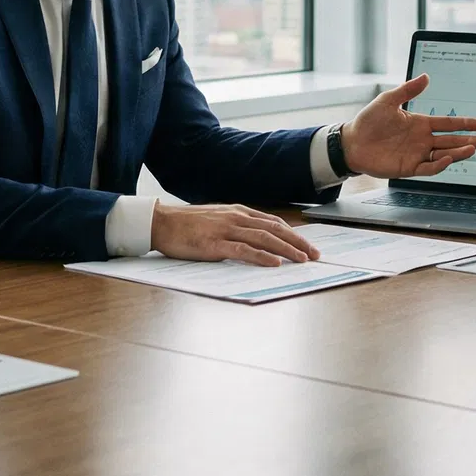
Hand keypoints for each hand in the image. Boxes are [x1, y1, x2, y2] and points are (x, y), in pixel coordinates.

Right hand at [151, 203, 318, 266]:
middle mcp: (236, 218)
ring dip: (286, 249)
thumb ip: (236, 226)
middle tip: (315, 255)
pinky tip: (274, 263)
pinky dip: (261, 256)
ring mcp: (226, 230)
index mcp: (238, 212)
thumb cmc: (187, 224)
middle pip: (275, 229)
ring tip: (302, 259)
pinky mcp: (214, 244)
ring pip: (264, 238)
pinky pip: (243, 250)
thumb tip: (256, 238)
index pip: (273, 222)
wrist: (161, 223)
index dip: (293, 234)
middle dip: (298, 242)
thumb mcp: (216, 219)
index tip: (308, 245)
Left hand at [341, 74, 475, 177]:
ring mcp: (416, 154)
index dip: (463, 124)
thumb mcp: (389, 100)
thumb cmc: (369, 121)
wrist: (352, 142)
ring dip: (459, 152)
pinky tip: (448, 158)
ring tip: (473, 149)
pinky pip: (428, 167)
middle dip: (469, 141)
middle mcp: (422, 140)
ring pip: (444, 155)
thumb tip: (426, 77)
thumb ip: (408, 90)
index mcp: (420, 124)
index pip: (447, 124)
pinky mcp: (408, 168)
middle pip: (451, 141)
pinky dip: (439, 164)